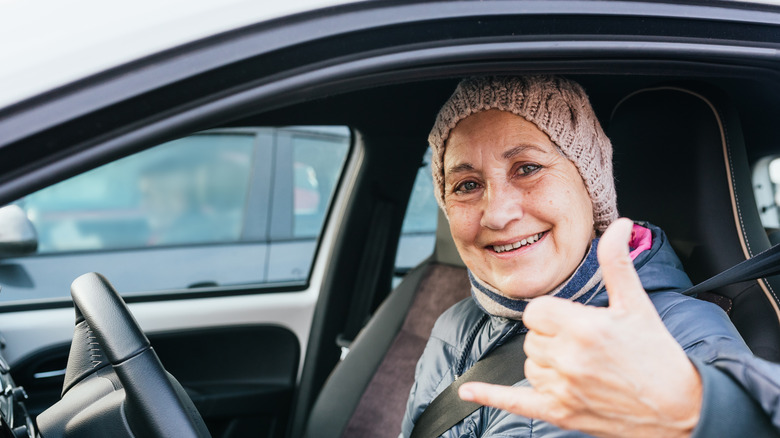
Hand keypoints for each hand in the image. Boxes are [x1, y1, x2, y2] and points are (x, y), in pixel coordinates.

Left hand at [458, 218, 701, 437]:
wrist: (680, 408)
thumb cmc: (658, 355)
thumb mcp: (637, 304)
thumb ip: (617, 262)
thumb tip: (619, 225)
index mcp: (583, 328)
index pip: (536, 312)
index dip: (552, 314)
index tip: (573, 321)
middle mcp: (568, 359)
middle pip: (531, 338)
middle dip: (551, 338)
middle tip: (585, 346)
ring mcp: (563, 389)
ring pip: (529, 365)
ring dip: (546, 364)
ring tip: (582, 368)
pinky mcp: (561, 413)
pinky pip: (515, 402)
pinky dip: (490, 395)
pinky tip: (467, 391)